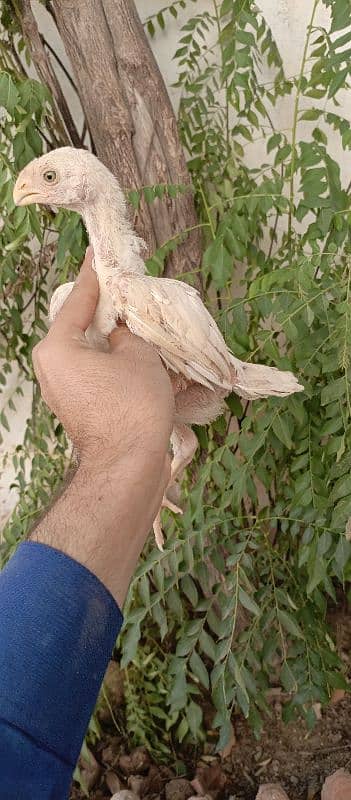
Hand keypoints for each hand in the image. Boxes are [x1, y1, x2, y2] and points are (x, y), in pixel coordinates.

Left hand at [32, 248, 173, 603]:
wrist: (129, 470)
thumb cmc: (131, 408)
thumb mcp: (139, 356)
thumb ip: (130, 330)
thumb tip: (124, 327)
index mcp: (58, 347)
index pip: (79, 298)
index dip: (96, 274)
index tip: (101, 253)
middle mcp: (54, 367)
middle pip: (87, 327)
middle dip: (115, 313)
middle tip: (134, 291)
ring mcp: (68, 391)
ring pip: (99, 353)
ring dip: (127, 344)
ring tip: (150, 328)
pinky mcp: (84, 409)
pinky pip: (105, 377)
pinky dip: (128, 369)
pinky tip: (155, 363)